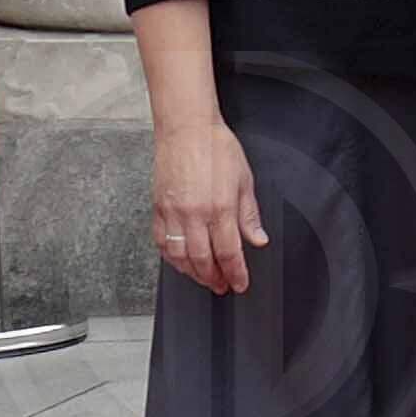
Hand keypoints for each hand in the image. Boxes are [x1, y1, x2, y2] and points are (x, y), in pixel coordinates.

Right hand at [150, 117, 262, 297]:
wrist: (187, 130)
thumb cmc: (217, 148)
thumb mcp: (244, 180)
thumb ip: (249, 214)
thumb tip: (258, 240)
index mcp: (220, 208)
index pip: (229, 252)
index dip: (235, 273)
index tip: (240, 284)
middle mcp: (194, 215)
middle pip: (203, 260)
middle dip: (214, 278)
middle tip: (222, 286)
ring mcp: (172, 213)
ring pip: (179, 256)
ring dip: (192, 273)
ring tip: (204, 278)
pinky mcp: (157, 209)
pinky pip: (162, 242)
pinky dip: (172, 258)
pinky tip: (181, 262)